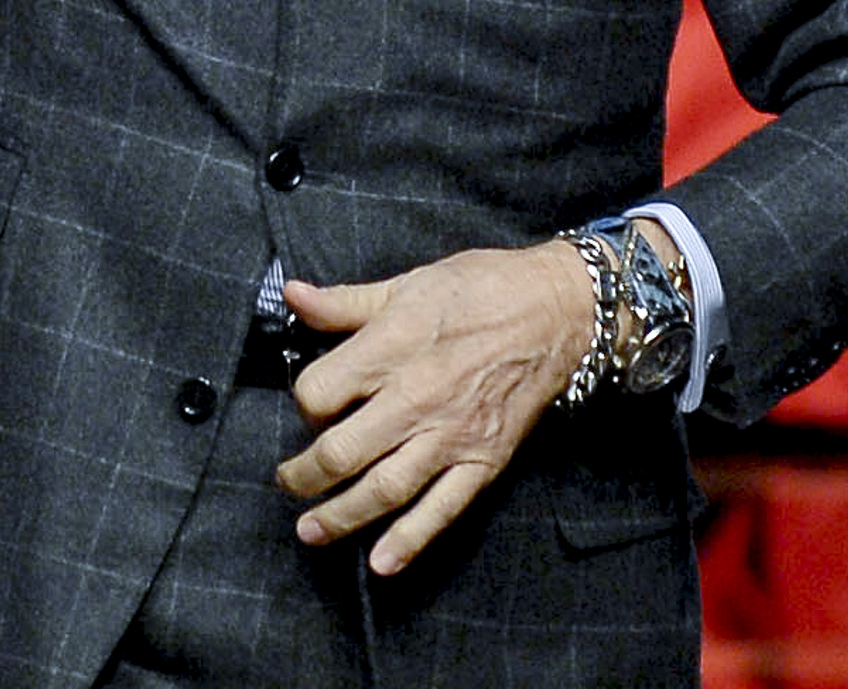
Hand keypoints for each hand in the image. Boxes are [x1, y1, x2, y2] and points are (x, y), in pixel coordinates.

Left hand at [272, 241, 590, 574]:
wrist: (558, 310)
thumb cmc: (482, 288)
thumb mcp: (409, 283)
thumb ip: (346, 302)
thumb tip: (293, 296)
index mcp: (392, 347)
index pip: (319, 393)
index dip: (306, 401)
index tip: (313, 404)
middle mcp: (416, 398)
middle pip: (341, 452)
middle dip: (304, 475)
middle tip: (288, 482)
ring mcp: (451, 436)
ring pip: (383, 489)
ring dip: (340, 517)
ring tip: (310, 531)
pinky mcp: (483, 461)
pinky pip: (442, 509)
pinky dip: (410, 540)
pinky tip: (381, 564)